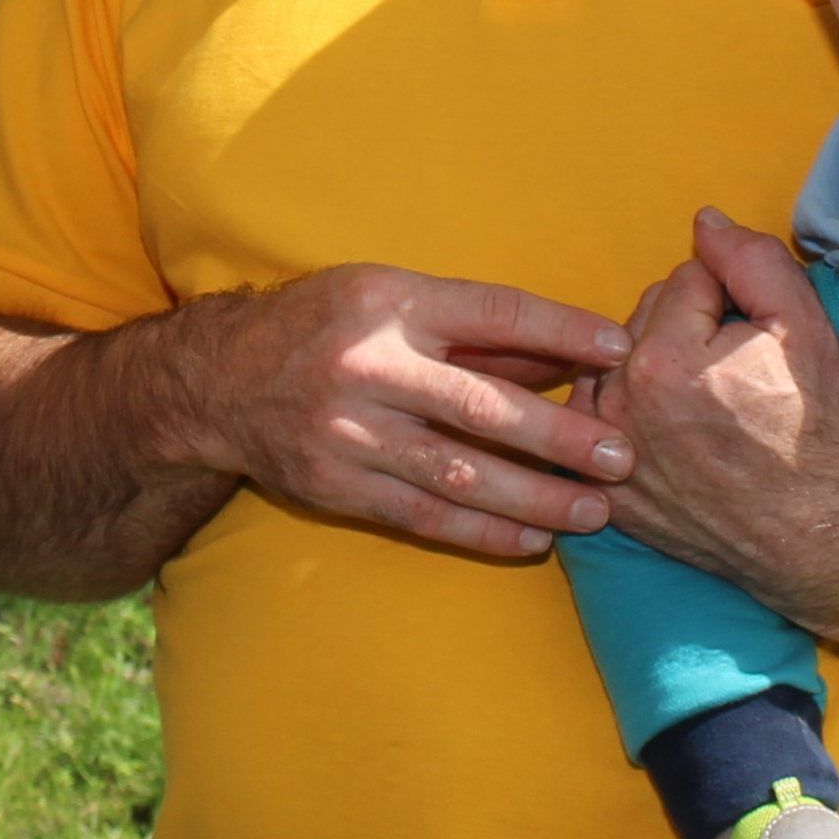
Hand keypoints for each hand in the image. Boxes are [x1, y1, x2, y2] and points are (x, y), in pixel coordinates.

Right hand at [147, 265, 637, 560]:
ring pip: (457, 473)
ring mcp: (348, 433)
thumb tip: (576, 352)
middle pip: (481, 404)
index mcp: (390, 302)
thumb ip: (480, 330)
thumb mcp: (395, 298)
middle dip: (559, 435)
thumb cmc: (327, 326)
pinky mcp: (335, 486)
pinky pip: (422, 515)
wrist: (217, 380)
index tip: (618, 348)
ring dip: (533, 497)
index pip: (491, 314)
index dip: (560, 331)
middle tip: (621, 456)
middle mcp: (369, 366)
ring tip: (594, 511)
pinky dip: (482, 530)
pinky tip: (533, 540)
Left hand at [582, 209, 838, 632]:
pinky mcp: (609, 498)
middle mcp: (619, 407)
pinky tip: (671, 438)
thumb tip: (703, 221)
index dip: (730, 300)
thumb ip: (750, 261)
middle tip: (737, 373)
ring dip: (652, 372)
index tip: (756, 340)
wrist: (824, 539)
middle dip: (686, 330)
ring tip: (705, 405)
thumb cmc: (821, 433)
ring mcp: (607, 458)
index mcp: (662, 358)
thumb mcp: (807, 329)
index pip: (684, 279)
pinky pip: (603, 428)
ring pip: (617, 371)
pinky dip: (629, 423)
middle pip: (643, 320)